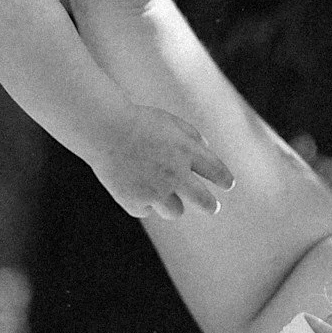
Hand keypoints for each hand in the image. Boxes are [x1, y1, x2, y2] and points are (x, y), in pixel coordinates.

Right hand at [91, 103, 234, 220]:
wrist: (104, 127)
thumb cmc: (138, 120)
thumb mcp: (170, 122)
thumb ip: (193, 137)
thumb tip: (207, 152)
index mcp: (188, 151)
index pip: (216, 172)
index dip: (224, 180)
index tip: (227, 185)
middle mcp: (176, 174)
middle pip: (204, 201)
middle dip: (210, 206)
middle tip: (212, 207)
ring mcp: (155, 191)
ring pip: (175, 212)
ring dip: (170, 203)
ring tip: (159, 191)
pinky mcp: (135, 202)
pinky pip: (146, 210)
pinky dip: (141, 201)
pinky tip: (132, 185)